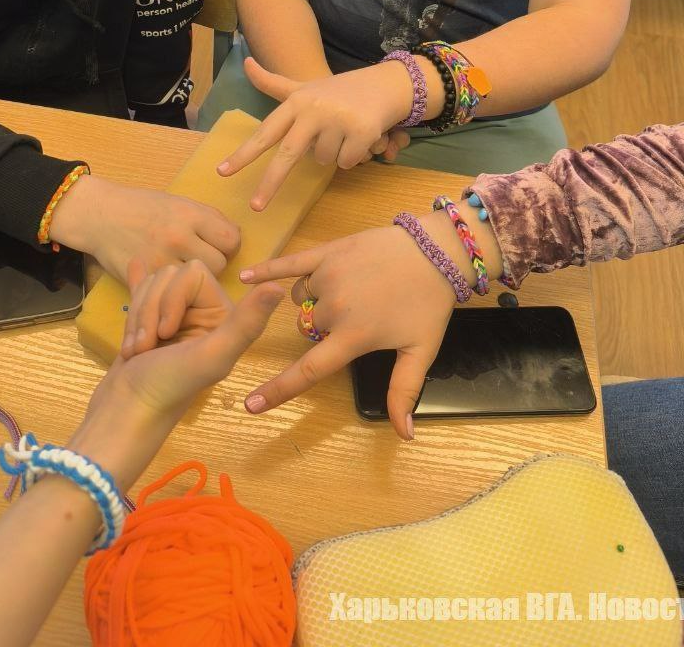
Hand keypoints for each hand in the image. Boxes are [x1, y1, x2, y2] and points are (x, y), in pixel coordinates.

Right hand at [49, 174, 239, 280]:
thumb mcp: (177, 202)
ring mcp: (161, 260)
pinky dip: (173, 292)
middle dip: (214, 265)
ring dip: (194, 282)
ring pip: (197, 283)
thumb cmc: (140, 206)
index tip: (218, 246)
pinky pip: (172, 292)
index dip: (228, 245)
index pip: (231, 238)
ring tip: (184, 274)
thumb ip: (206, 218)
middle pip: (219, 264)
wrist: (99, 216)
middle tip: (200, 262)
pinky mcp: (145, 279)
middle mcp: (178, 237)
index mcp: (189, 214)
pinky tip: (168, 283)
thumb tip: (234, 236)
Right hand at [69, 259, 282, 490]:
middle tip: (148, 345)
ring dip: (137, 317)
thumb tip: (279, 287)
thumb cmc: (169, 386)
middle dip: (150, 310)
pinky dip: (138, 284)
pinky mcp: (147, 323)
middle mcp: (201, 315)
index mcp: (222, 318)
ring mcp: (173, 318)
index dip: (172, 298)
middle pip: (169, 275)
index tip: (167, 333)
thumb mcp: (212, 356)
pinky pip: (143, 290)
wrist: (124, 412)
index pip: (192, 272)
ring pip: (151, 285)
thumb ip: (246, 323)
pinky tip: (135, 265)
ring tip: (137, 349)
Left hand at [217, 56, 422, 208]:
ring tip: (341, 132)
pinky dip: (351, 156)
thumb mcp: (303, 87)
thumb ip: (272, 82)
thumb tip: (245, 62)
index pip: (266, 131)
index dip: (243, 153)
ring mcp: (337, 121)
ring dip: (331, 153)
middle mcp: (313, 110)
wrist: (383, 84)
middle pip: (287, 154)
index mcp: (296, 102)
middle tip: (256, 207)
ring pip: (322, 160)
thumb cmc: (337, 92)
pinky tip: (358, 137)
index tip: (222, 171)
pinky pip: (346, 163)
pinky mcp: (360, 132)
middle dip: (270, 183)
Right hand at [238, 220, 474, 438]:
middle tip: (357, 316)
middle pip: (308, 329)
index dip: (277, 391)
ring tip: (349, 290)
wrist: (437, 249)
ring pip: (302, 299)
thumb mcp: (421, 350)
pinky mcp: (328, 251)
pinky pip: (290, 262)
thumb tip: (403, 435)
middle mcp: (334, 307)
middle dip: (321, 330)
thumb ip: (404, 391)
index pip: (308, 370)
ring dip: (314, 301)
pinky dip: (267, 270)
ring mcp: (328, 275)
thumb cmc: (429, 302)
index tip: (250, 406)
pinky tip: (246, 275)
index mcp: (354, 336)